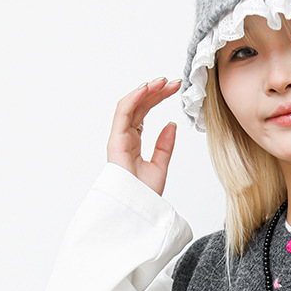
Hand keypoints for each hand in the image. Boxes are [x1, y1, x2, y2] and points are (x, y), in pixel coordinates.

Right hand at [107, 77, 181, 196]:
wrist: (137, 209)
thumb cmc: (144, 194)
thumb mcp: (160, 166)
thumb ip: (165, 145)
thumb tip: (171, 125)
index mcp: (134, 142)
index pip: (145, 113)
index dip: (158, 98)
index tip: (174, 89)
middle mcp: (124, 137)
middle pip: (139, 106)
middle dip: (155, 91)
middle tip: (173, 82)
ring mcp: (119, 138)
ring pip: (131, 105)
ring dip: (146, 91)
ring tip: (163, 82)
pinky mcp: (116, 140)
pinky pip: (123, 112)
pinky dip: (134, 98)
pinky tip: (147, 88)